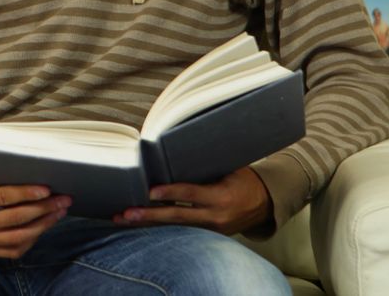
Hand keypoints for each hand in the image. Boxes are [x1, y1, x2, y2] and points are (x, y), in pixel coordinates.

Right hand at [0, 158, 70, 258]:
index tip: (48, 189)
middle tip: (63, 200)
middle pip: (16, 219)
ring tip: (57, 214)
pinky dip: (29, 241)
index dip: (28, 193)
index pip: (4, 198)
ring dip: (42, 227)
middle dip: (43, 209)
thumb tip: (22, 166)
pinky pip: (10, 251)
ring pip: (17, 239)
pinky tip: (40, 229)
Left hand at [113, 167, 272, 235]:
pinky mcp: (207, 235)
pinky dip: (159, 227)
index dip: (170, 192)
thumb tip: (172, 152)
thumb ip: (203, 167)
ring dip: (147, 223)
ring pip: (174, 227)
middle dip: (149, 215)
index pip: (191, 194)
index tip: (150, 191)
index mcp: (221, 197)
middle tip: (127, 213)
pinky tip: (140, 223)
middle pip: (177, 217)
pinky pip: (180, 231)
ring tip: (123, 220)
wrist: (265, 204)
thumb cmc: (243, 179)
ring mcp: (211, 229)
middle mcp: (215, 216)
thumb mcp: (228, 169)